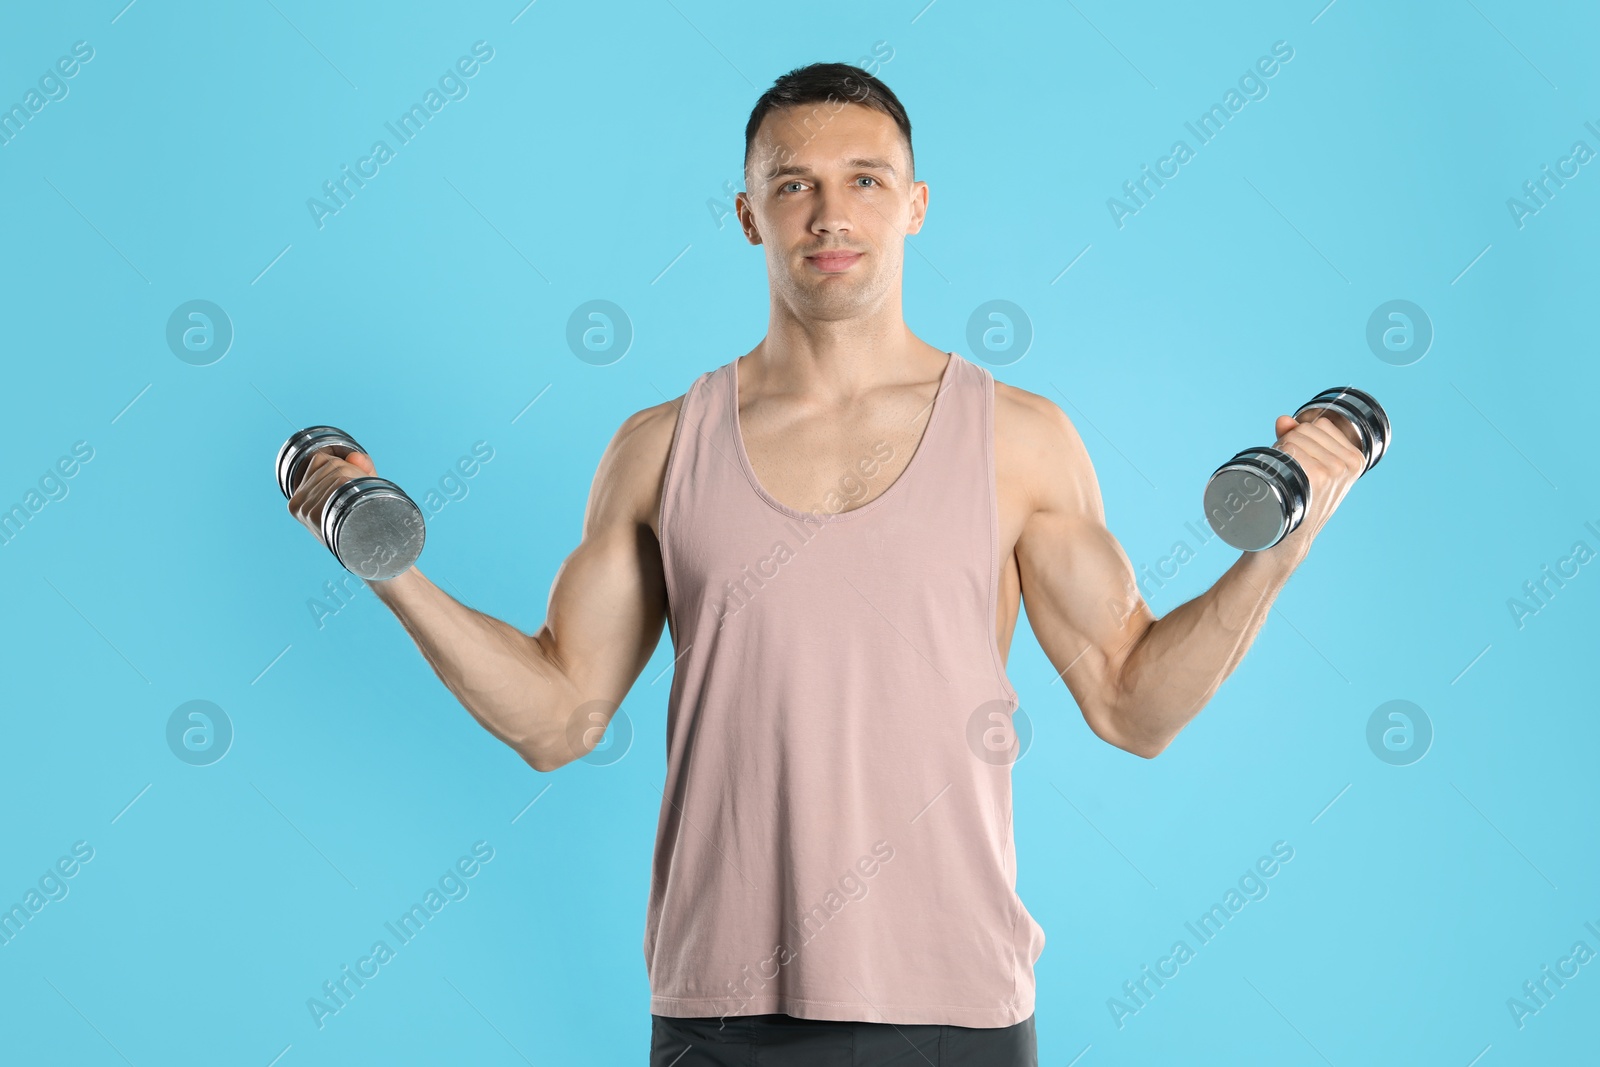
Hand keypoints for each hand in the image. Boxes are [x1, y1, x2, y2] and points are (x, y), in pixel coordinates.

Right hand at [286, 450, 376, 544]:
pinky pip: (340, 481)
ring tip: (363, 499)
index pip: (319, 459)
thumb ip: (361, 467)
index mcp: (300, 496)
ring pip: (338, 470)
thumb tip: (354, 455)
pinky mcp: (317, 515)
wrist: (374, 553)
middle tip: (363, 494)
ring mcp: (306, 510)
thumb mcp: (362, 490)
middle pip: (330, 464)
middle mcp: (298, 503)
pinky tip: (358, 500)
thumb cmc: (367, 518)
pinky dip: (356, 482)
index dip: (342, 463)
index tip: (354, 482)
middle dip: (353, 470)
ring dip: (358, 478)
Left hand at [1259, 411, 1366, 563]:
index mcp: (1355, 458)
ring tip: (1285, 475)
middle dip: (1289, 442)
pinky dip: (1279, 455)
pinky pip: (1291, 448)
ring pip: (1296, 436)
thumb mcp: (1309, 468)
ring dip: (1281, 450)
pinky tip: (1282, 476)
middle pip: (1306, 428)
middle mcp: (1349, 463)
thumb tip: (1283, 420)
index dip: (1302, 436)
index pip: (1321, 424)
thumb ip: (1297, 438)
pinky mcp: (1318, 477)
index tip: (1300, 460)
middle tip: (1287, 471)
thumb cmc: (1297, 500)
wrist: (1288, 537)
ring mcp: (1335, 470)